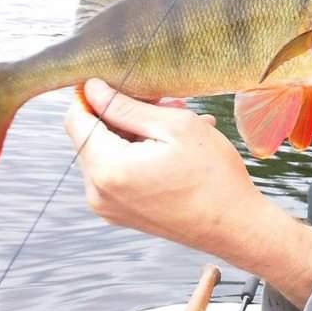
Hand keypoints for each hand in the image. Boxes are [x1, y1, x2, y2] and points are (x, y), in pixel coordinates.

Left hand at [63, 79, 311, 306]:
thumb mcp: (175, 127)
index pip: (76, 118)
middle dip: (124, 116)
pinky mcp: (122, 214)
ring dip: (136, 135)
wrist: (236, 227)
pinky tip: (175, 151)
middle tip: (169, 106)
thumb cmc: (214, 176)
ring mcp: (108, 207)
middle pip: (93, 136)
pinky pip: (119, 175)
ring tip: (180, 130)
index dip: (94, 95)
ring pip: (108, 154)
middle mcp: (98, 192)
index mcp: (108, 168)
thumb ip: (126, 106)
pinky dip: (139, 157)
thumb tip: (92, 89)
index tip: (124, 83)